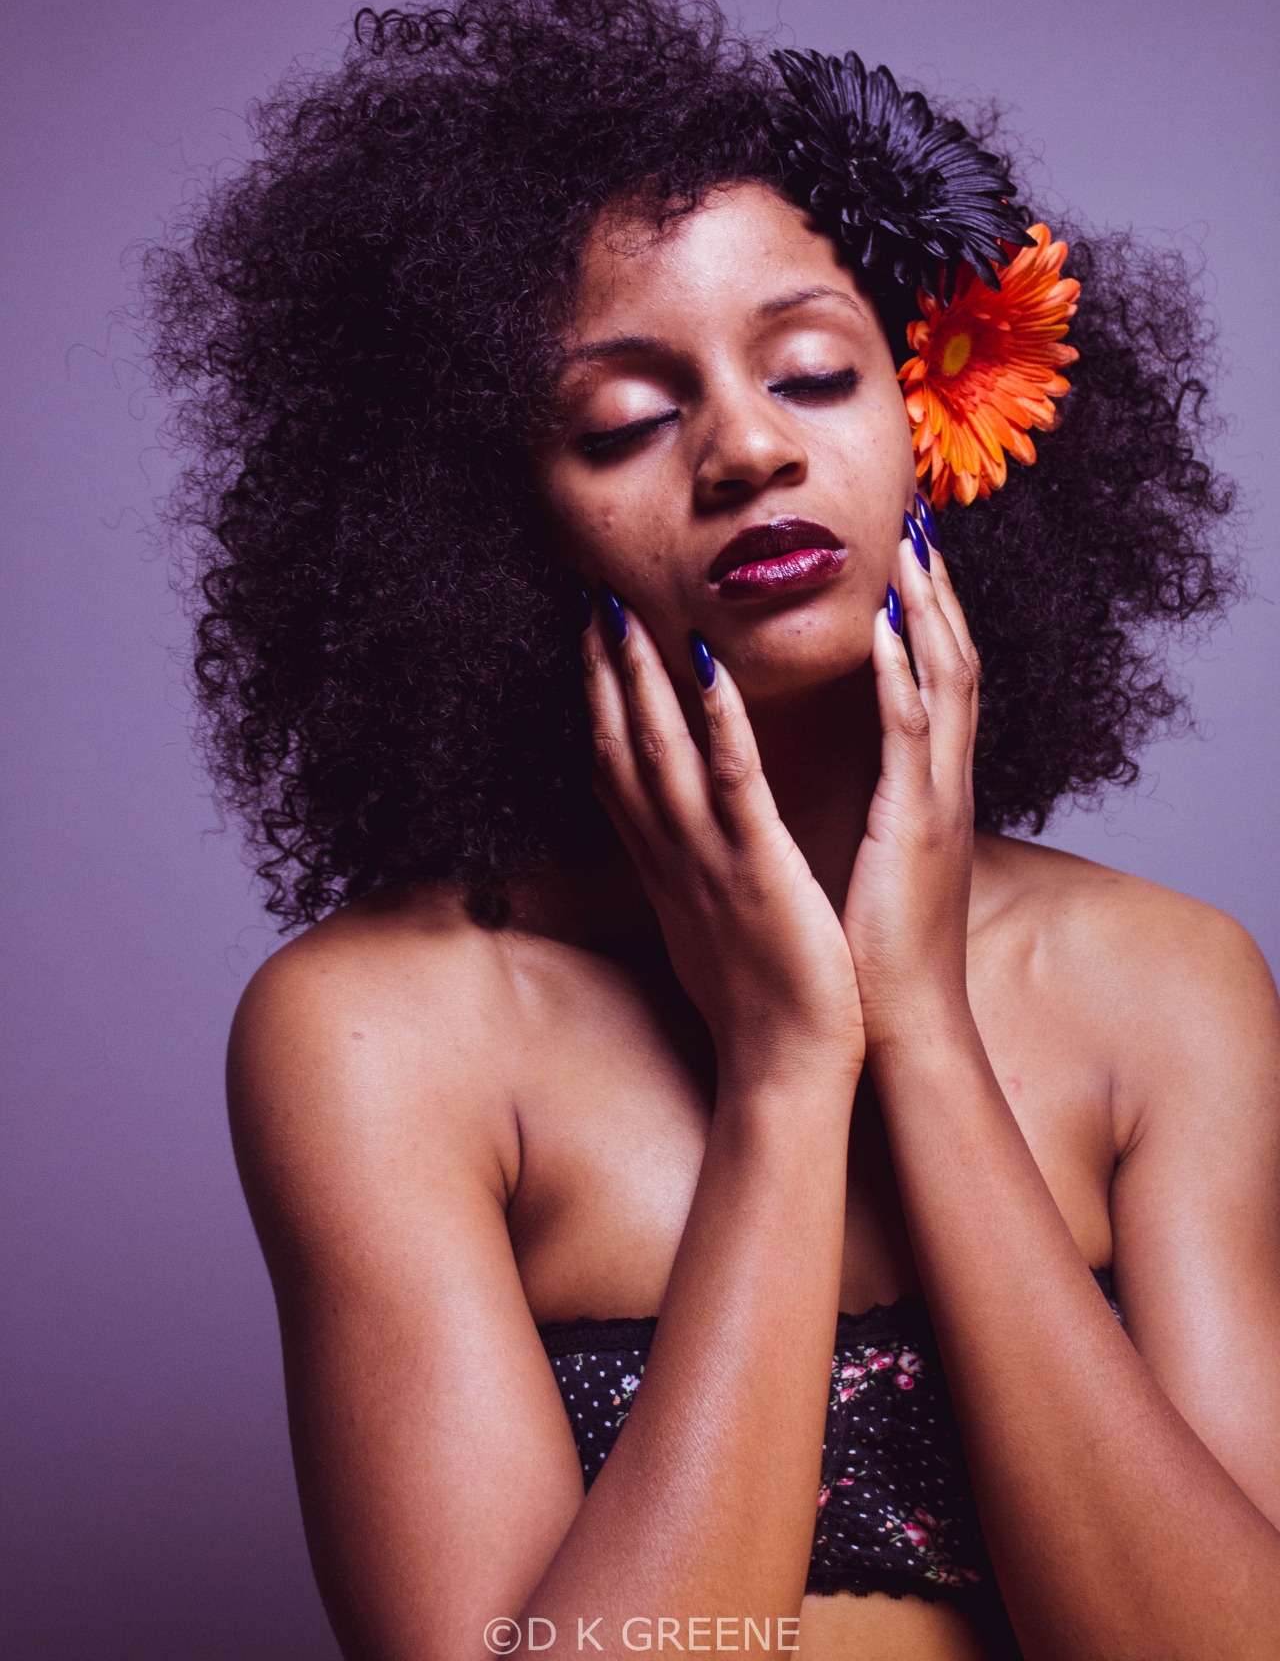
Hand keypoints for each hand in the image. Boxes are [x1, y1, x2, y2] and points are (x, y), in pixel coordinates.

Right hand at [582, 595, 863, 1094]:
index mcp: (662, 861)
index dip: (598, 694)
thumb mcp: (705, 919)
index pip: (616, 760)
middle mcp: (669, 852)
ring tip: (623, 608)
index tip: (589, 633)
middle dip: (602, 667)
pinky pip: (732, 784)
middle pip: (619, 743)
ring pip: (660, 751)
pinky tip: (706, 669)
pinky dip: (715, 724)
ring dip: (639, 676)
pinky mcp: (755, 868)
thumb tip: (671, 832)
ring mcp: (707, 858)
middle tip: (588, 592)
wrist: (784, 1068)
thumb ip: (685, 864)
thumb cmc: (755, 996)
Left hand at [841, 521, 980, 1048]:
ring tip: (905, 540)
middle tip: (915, 513)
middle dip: (932, 584)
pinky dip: (900, 673)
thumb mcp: (875, 856)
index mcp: (926, 787)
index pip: (932, 674)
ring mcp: (935, 799)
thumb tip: (845, 767)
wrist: (897, 1025)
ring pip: (942, 678)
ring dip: (922, 606)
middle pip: (948, 656)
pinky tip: (882, 624)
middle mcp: (941, 781)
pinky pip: (913, 735)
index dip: (922, 608)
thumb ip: (875, 800)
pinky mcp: (916, 825)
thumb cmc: (874, 946)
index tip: (899, 547)